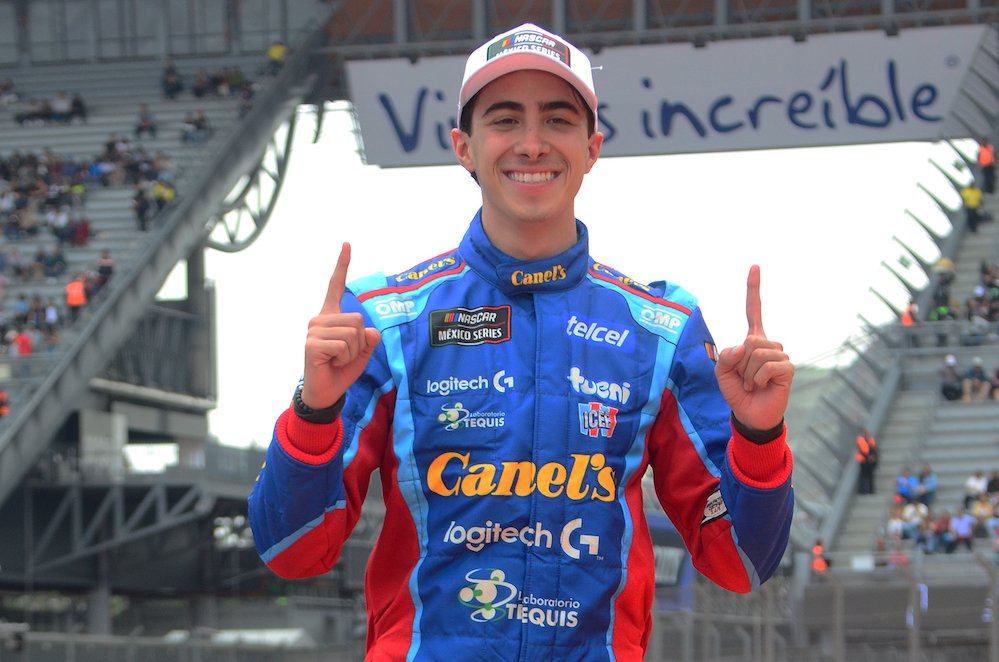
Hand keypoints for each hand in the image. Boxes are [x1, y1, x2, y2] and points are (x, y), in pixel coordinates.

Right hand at [301, 242, 381, 409]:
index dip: (342, 265)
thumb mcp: (362, 352)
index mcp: (331, 316)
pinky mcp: (312, 343)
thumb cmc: (342, 370)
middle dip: (360, 342)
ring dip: (352, 352)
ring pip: (353, 334)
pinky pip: (344, 345)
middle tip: (344, 355)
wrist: (326, 392)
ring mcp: (314, 330)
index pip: (336, 286)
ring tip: (337, 359)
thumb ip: (370, 338)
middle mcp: (320, 319)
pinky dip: (345, 358)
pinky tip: (331, 363)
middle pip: (358, 320)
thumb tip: (371, 331)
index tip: (347, 244)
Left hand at [714, 265, 793, 432]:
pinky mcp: (787, 369)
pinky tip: (761, 387)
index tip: (755, 266)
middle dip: (739, 364)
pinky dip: (757, 379)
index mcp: (752, 340)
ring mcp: (780, 356)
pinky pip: (766, 366)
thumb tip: (744, 346)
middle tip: (744, 379)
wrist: (750, 416)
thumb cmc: (737, 392)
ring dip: (747, 374)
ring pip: (756, 354)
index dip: (754, 289)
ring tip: (752, 384)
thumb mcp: (721, 373)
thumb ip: (725, 357)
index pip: (754, 311)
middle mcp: (768, 344)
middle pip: (749, 341)